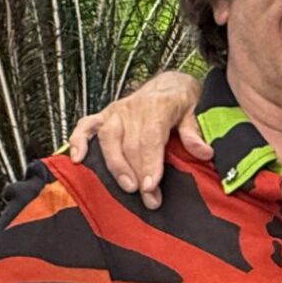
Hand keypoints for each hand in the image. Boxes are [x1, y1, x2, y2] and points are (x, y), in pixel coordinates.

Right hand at [67, 72, 204, 209]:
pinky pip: (86, 126)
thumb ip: (196, 132)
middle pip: (131, 145)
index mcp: (158, 105)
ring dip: (115, 165)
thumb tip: (204, 152)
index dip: (149, 164)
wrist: (170, 83)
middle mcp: (133, 107)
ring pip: (108, 139)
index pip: (150, 138)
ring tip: (126, 188)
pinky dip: (78, 141)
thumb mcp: (197, 111)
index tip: (151, 187)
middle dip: (138, 174)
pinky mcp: (105, 114)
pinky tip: (77, 159)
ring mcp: (116, 111)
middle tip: (149, 200)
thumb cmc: (184, 100)